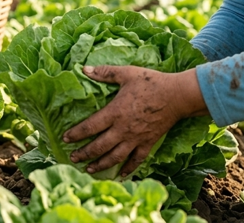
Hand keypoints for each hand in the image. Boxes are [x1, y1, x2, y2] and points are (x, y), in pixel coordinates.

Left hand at [62, 65, 206, 175]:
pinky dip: (128, 169)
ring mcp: (136, 138)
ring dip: (101, 164)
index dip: (76, 134)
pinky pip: (137, 160)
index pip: (90, 127)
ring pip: (115, 157)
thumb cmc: (151, 82)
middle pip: (99, 146)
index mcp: (115, 112)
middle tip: (72, 158)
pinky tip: (120, 175)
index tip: (65, 139)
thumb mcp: (126, 73)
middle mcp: (123, 129)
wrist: (178, 95)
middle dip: (84, 154)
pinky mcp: (148, 143)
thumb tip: (84, 68)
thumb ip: (104, 73)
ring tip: (89, 170)